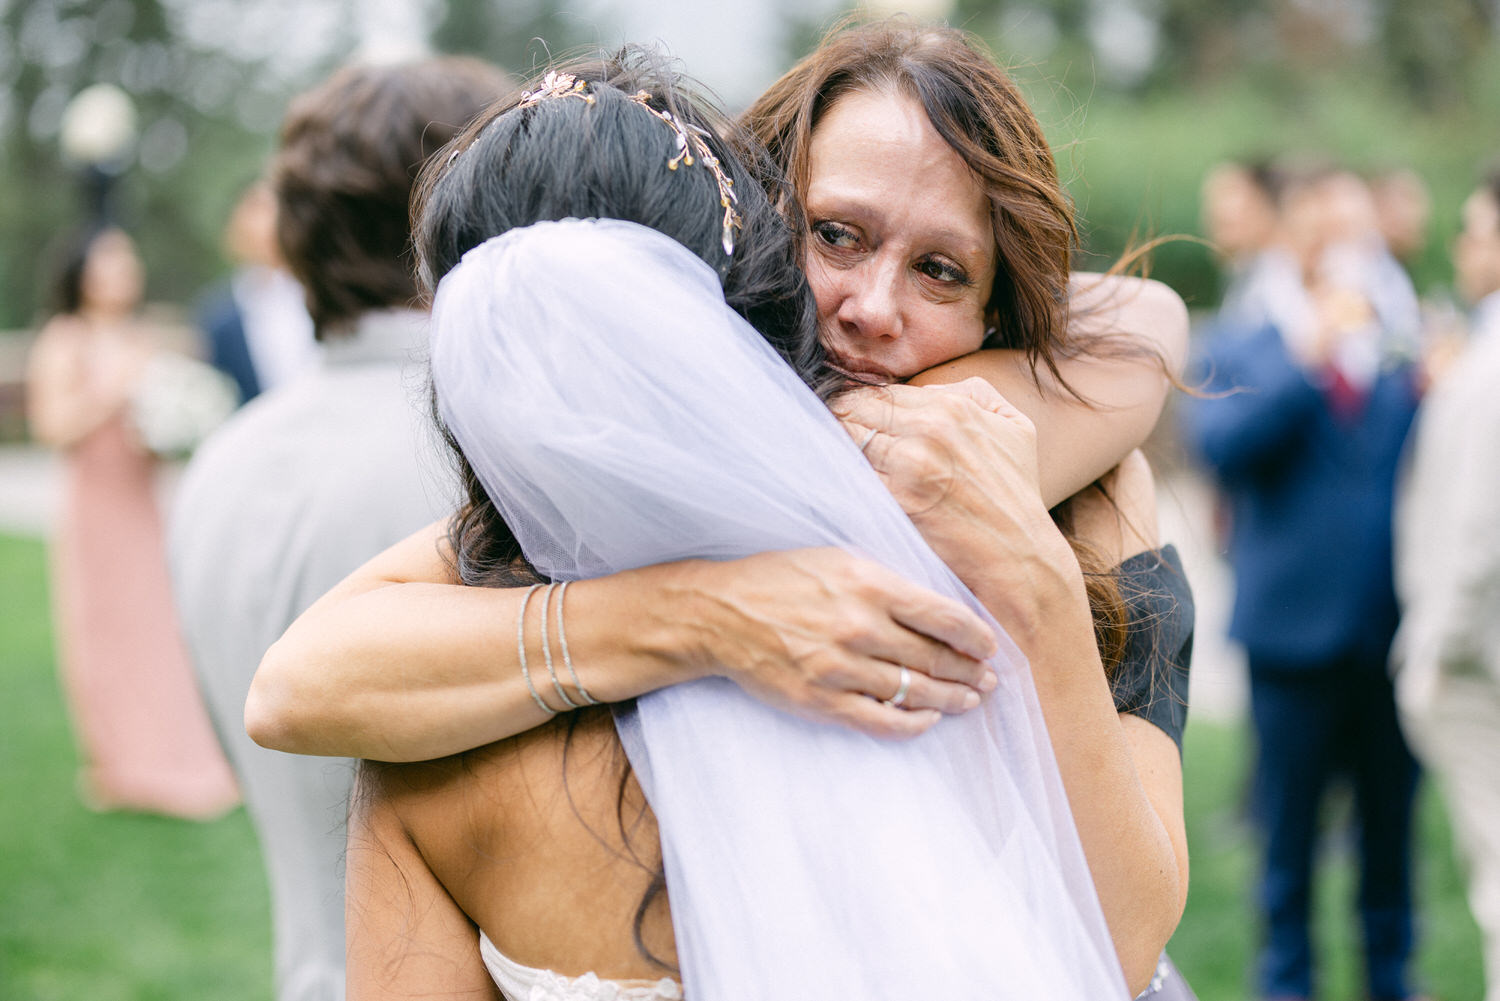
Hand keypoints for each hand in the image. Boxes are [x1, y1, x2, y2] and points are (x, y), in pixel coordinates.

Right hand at [676, 548, 998, 739]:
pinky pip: (880, 720)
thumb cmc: (779, 580)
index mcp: (868, 583)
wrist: (719, 614)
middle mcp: (860, 626)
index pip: (943, 615)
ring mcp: (840, 667)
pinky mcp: (821, 700)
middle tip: (989, 680)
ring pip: (914, 691)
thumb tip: (935, 609)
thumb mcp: (837, 560)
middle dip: (970, 671)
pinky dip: (911, 724)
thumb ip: (886, 582)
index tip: (989, 646)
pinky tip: (927, 721)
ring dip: (951, 699)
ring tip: (970, 701)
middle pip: (935, 657)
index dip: (975, 636)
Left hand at [832, 379, 1072, 594]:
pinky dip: (842, 478)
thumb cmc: (1014, 495)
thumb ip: (973, 392)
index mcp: (952, 407)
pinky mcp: (897, 500)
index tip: (847, 421)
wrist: (1019, 556)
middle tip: (831, 441)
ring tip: (832, 464)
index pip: (876, 392)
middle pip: (854, 411)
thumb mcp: (1015, 427)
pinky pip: (852, 476)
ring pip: (847, 441)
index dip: (855, 406)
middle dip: (839, 424)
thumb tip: (925, 388)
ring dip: (836, 451)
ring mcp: (911, 465)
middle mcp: (929, 430)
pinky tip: (842, 486)